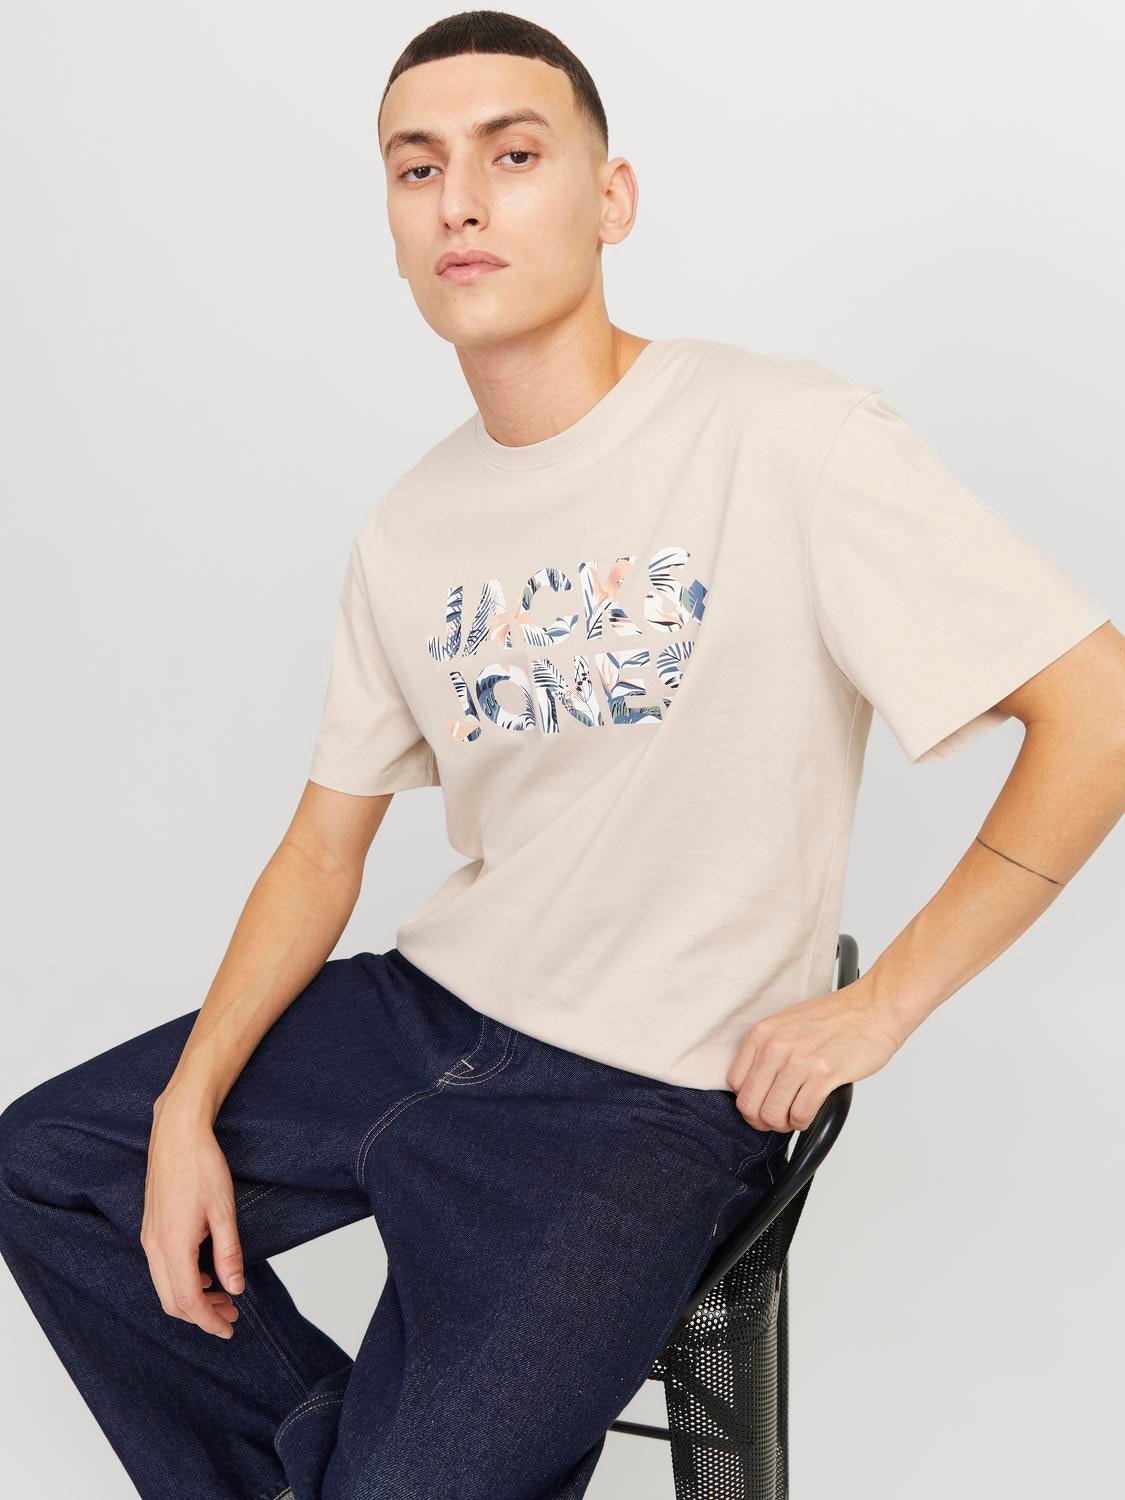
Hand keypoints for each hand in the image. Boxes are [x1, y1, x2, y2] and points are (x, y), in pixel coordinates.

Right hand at [140, 1092, 244, 1339]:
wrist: (177, 1134)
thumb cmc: (202, 1166)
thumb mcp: (225, 1211)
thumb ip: (229, 1254)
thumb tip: (235, 1288)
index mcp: (173, 1246)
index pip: (188, 1301)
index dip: (209, 1321)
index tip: (229, 1329)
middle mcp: (154, 1247)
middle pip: (172, 1301)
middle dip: (201, 1315)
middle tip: (231, 1315)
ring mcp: (148, 1238)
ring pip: (164, 1286)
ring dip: (192, 1298)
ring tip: (223, 1296)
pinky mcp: (150, 1228)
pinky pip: (161, 1268)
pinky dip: (181, 1281)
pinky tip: (204, 1274)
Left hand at [726, 982, 904, 1131]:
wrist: (872, 1009)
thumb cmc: (835, 1017)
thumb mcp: (787, 1024)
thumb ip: (767, 1050)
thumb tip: (755, 1084)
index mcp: (763, 1033)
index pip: (735, 1082)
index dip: (747, 1101)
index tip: (761, 1103)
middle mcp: (776, 1047)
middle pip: (750, 1104)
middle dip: (761, 1120)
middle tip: (776, 1119)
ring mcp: (799, 1061)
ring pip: (772, 1114)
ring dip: (783, 1124)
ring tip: (793, 1117)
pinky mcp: (824, 1075)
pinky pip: (800, 1114)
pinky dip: (802, 1122)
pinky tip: (808, 1114)